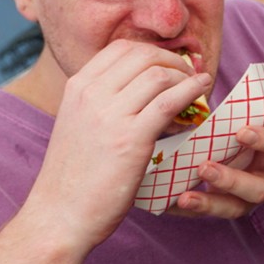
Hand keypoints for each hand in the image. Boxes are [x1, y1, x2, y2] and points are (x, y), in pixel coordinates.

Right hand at [27, 40, 210, 247]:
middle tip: (190, 75)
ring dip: (186, 77)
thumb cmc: (74, 177)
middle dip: (174, 59)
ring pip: (159, 74)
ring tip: (198, 88)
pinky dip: (191, 91)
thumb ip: (102, 103)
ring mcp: (110, 115)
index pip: (122, 48)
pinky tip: (203, 90)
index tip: (171, 64)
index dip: (154, 51)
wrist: (59, 215)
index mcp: (77, 87)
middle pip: (143, 55)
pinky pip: (169, 102)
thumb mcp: (79, 125)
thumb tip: (139, 89)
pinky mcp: (131, 139)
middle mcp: (91, 94)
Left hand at [172, 77, 263, 217]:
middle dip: (231, 181)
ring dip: (210, 204)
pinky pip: (212, 211)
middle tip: (205, 167)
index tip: (242, 132)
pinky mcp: (230, 203)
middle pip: (257, 189)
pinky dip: (191, 211)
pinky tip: (168, 203)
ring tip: (185, 197)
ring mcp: (249, 196)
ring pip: (235, 207)